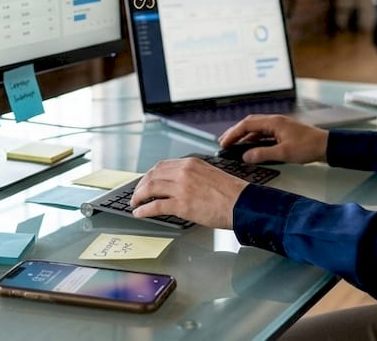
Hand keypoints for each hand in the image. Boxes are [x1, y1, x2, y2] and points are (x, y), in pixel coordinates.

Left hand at [129, 156, 247, 228]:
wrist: (242, 204)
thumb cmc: (231, 193)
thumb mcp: (210, 174)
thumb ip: (193, 175)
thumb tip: (180, 184)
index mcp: (191, 163)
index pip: (162, 166)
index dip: (150, 175)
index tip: (145, 182)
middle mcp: (184, 172)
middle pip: (153, 175)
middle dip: (141, 185)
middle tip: (136, 194)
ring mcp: (181, 188)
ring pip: (151, 188)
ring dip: (139, 197)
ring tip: (135, 204)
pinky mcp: (181, 204)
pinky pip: (155, 206)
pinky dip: (144, 210)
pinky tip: (139, 213)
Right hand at [217, 114, 327, 164]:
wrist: (326, 145)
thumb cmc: (309, 146)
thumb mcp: (284, 153)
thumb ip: (263, 154)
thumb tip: (246, 156)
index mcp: (273, 122)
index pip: (247, 125)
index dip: (233, 134)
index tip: (224, 143)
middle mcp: (274, 121)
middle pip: (249, 124)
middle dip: (235, 133)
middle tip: (224, 142)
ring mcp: (278, 126)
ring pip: (256, 129)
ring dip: (244, 137)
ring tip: (234, 146)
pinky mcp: (282, 133)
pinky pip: (263, 134)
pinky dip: (254, 140)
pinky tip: (251, 148)